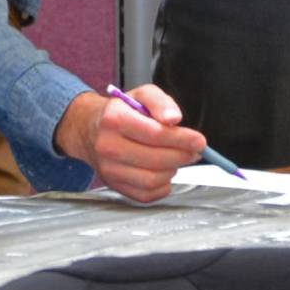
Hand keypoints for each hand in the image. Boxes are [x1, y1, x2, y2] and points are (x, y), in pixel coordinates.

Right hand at [55, 86, 205, 203]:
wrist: (91, 129)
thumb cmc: (120, 112)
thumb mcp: (140, 95)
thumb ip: (160, 102)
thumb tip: (174, 118)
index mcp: (114, 119)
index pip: (155, 134)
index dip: (182, 139)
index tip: (199, 141)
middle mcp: (108, 146)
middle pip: (155, 159)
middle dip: (181, 155)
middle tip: (193, 150)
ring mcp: (109, 169)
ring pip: (152, 179)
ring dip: (172, 170)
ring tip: (176, 158)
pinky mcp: (114, 185)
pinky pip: (146, 194)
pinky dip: (162, 186)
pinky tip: (164, 172)